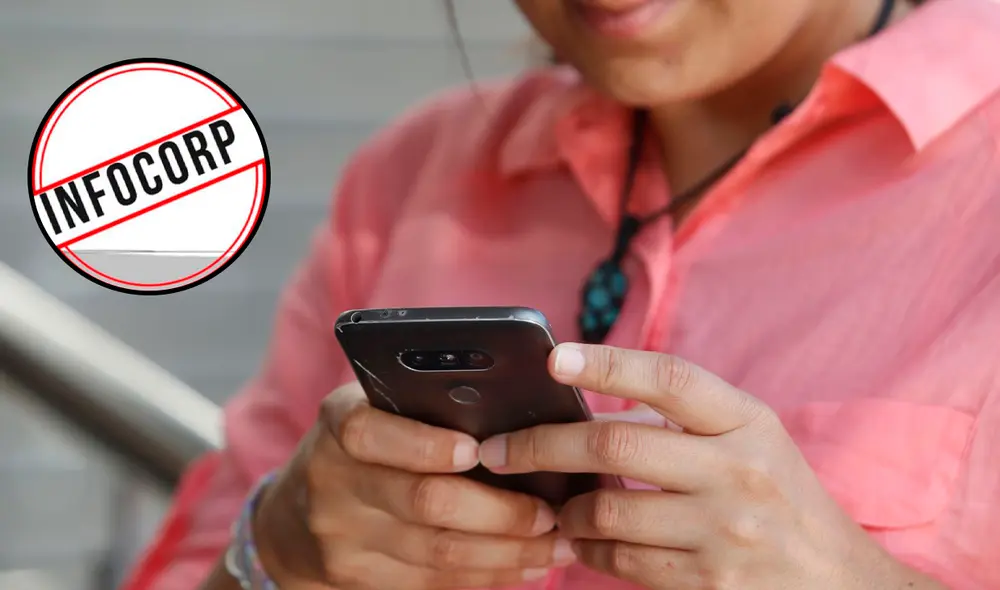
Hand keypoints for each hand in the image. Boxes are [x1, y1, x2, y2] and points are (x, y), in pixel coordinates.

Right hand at [252, 382, 575, 589]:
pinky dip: (486, 575)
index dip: (426, 445)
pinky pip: (434, 581)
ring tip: (555, 544)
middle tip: (552, 513)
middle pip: (424, 501)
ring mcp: (343, 536)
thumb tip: (515, 420)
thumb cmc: (362, 447)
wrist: (292, 517)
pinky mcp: (356, 577)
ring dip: (507, 552)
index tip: (478, 450)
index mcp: (340, 423)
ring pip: (438, 552)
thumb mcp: (375, 410)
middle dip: (500, 511)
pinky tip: (523, 566)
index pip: (373, 432)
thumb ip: (425, 407)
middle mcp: (334, 480)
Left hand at [478, 344, 940, 589]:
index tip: (555, 359)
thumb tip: (585, 407)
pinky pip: (622, 562)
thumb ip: (683, 419)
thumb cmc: (780, 494)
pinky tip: (582, 540)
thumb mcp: (752, 438)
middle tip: (496, 450)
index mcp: (746, 421)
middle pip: (615, 447)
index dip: (610, 364)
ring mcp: (724, 531)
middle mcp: (737, 471)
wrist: (838, 578)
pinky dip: (588, 549)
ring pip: (608, 512)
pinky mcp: (708, 582)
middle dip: (539, 446)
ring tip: (553, 504)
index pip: (670, 379)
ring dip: (566, 509)